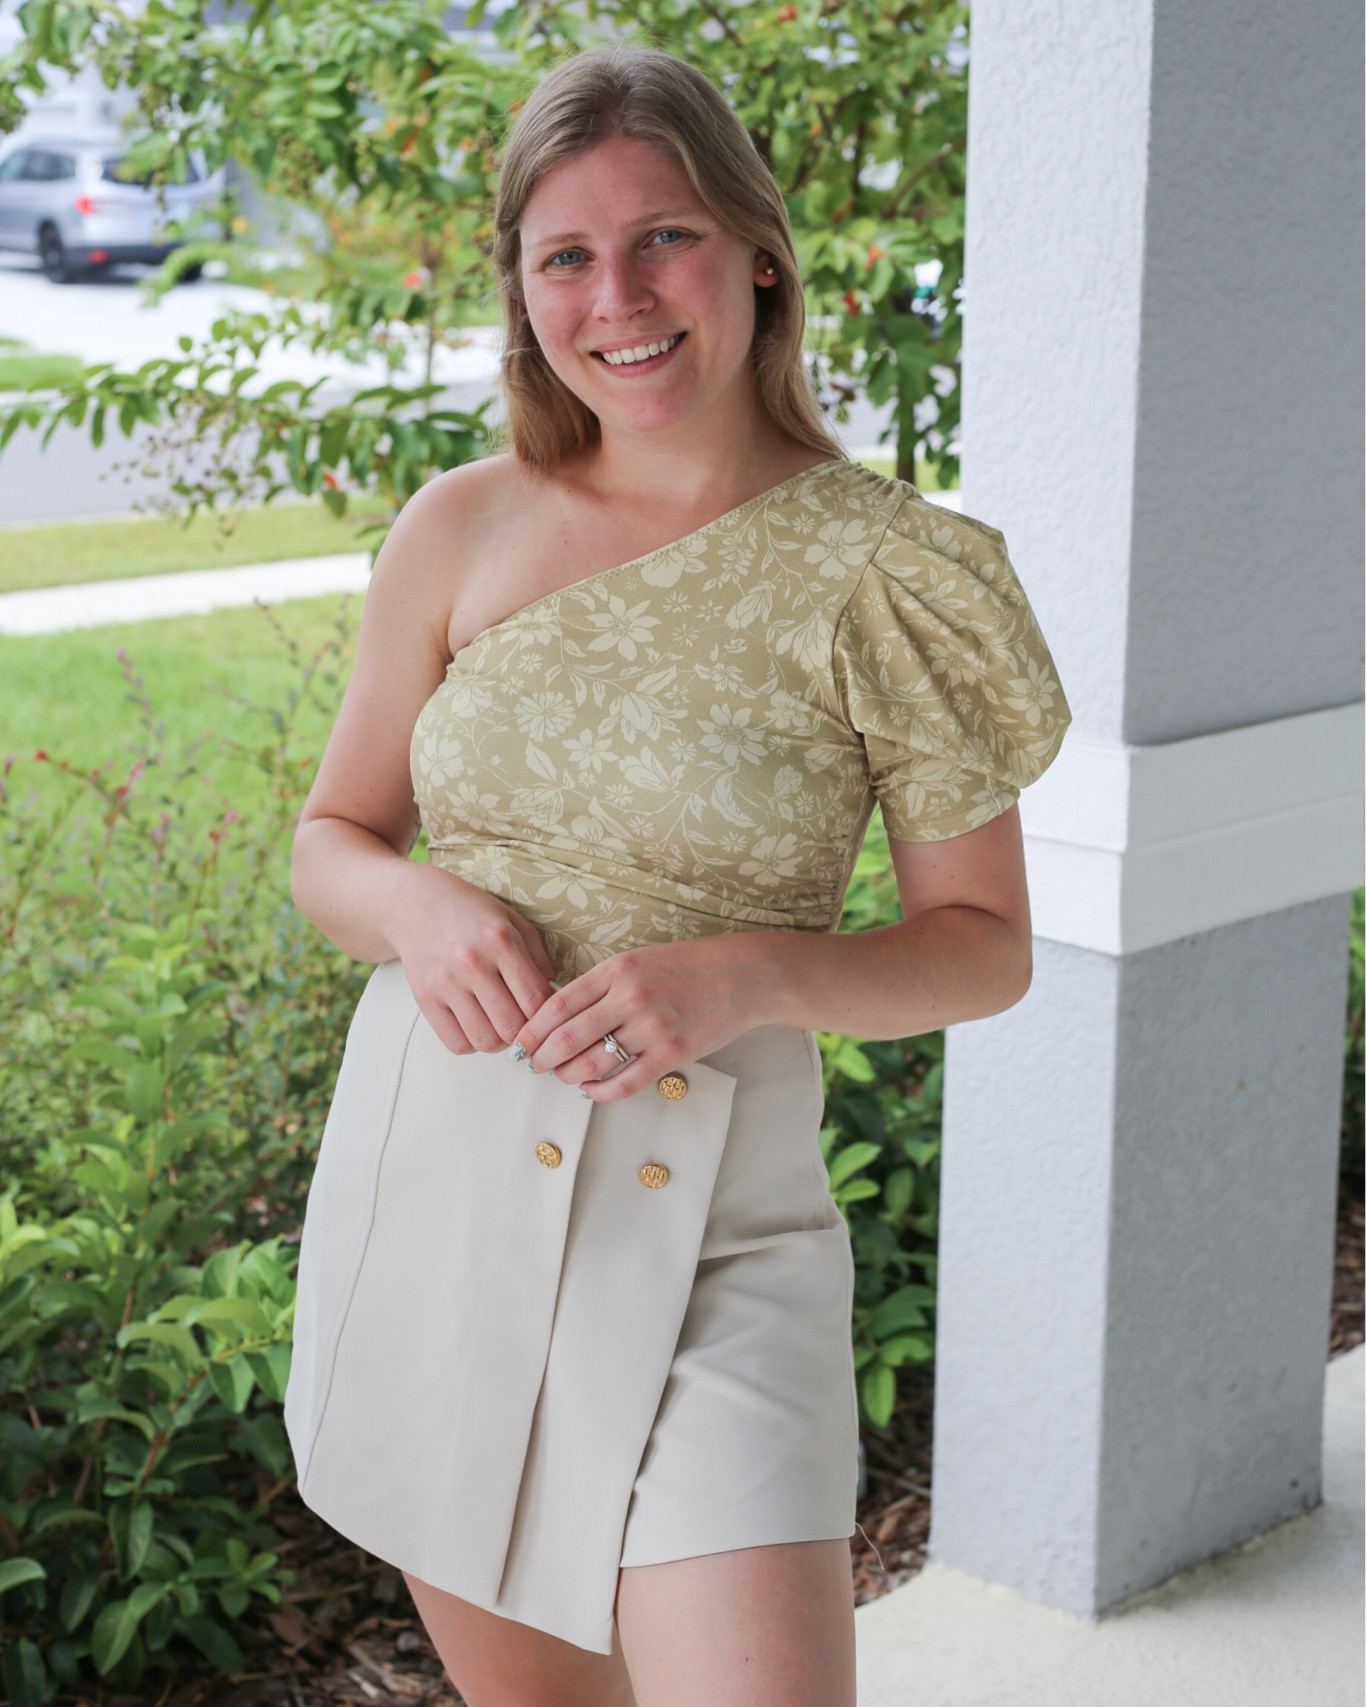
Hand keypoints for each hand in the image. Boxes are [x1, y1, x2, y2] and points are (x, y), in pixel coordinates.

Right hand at [389, 863, 555, 1054]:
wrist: (414, 903)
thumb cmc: (470, 913)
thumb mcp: (513, 922)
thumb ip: (538, 958)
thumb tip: (554, 997)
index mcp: (501, 942)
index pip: (536, 1000)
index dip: (547, 1016)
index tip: (547, 1015)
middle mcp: (473, 963)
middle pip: (512, 1027)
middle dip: (524, 1032)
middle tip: (523, 1022)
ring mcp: (446, 983)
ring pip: (485, 1040)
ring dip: (499, 1041)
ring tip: (499, 1025)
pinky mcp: (425, 998)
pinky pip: (456, 1043)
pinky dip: (471, 1043)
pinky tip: (475, 1025)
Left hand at [511, 934, 773, 1100]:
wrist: (742, 976)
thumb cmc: (687, 967)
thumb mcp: (638, 960)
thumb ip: (601, 985)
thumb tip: (559, 1017)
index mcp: (616, 970)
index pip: (557, 1005)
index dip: (532, 1030)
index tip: (521, 1043)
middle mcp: (630, 998)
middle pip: (565, 1039)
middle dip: (542, 1059)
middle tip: (535, 1066)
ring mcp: (651, 1028)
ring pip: (589, 1064)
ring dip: (567, 1076)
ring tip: (563, 1076)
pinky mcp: (671, 1055)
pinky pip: (623, 1084)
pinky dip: (598, 1091)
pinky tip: (590, 1089)